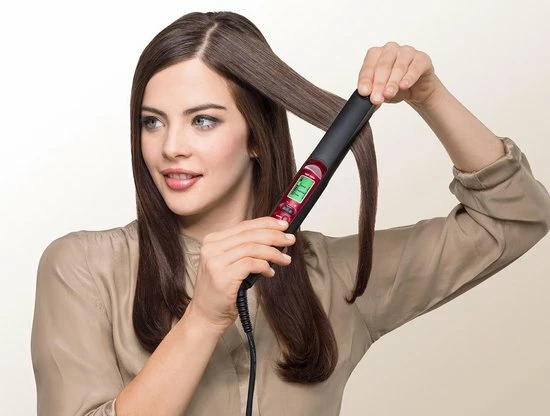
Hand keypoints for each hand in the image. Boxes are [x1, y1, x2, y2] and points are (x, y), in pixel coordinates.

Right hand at [187, 217, 294, 332]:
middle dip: (274, 235)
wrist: (205, 316)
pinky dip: (265, 266)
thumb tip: (273, 238)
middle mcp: (211, 248)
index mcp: (213, 241)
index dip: (266, 223)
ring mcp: (215, 262)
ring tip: (285, 259)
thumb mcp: (230, 264)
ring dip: (273, 252)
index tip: (283, 225)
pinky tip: (270, 272)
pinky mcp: (222, 276)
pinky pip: (251, 264)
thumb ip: (244, 249)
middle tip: (290, 239)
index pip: (244, 225)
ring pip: (252, 248)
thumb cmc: (221, 291)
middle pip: (250, 234)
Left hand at [357, 42, 440, 106]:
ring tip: (388, 94)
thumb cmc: (397, 87)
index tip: (364, 92)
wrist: (417, 89)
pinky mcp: (422, 58)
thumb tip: (373, 99)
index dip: (365, 80)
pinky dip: (409, 78)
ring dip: (392, 82)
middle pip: (383, 65)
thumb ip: (375, 94)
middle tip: (376, 98)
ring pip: (398, 66)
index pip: (368, 66)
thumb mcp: (382, 93)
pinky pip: (415, 67)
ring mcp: (407, 52)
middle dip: (378, 84)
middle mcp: (391, 50)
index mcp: (376, 54)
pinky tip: (404, 86)